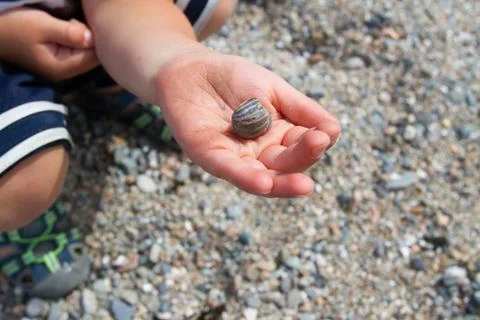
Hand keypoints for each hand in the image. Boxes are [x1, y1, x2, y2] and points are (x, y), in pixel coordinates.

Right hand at [0, 8, 98, 80]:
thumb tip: (93, 39)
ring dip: (83, 39)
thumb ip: (69, 33)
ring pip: (86, 55)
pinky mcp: (59, 62)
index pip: (93, 58)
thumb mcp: (42, 25)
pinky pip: (78, 53)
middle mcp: (65, 73)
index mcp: (61, 67)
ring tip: (68, 25)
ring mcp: (62, 69)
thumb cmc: (16, 25)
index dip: (94, 39)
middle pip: (92, 58)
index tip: (82, 22)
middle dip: (89, 39)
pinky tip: (68, 31)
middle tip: (72, 22)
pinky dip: (77, 41)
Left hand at [155, 53, 340, 197]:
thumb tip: (335, 130)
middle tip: (317, 144)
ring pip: (262, 177)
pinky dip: (247, 177)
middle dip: (303, 157)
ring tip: (303, 185)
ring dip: (281, 183)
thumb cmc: (233, 78)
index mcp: (279, 136)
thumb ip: (302, 110)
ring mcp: (236, 158)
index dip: (314, 142)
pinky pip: (230, 170)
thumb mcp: (274, 89)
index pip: (301, 146)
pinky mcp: (210, 156)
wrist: (191, 68)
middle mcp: (259, 153)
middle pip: (285, 165)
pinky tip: (264, 182)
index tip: (325, 133)